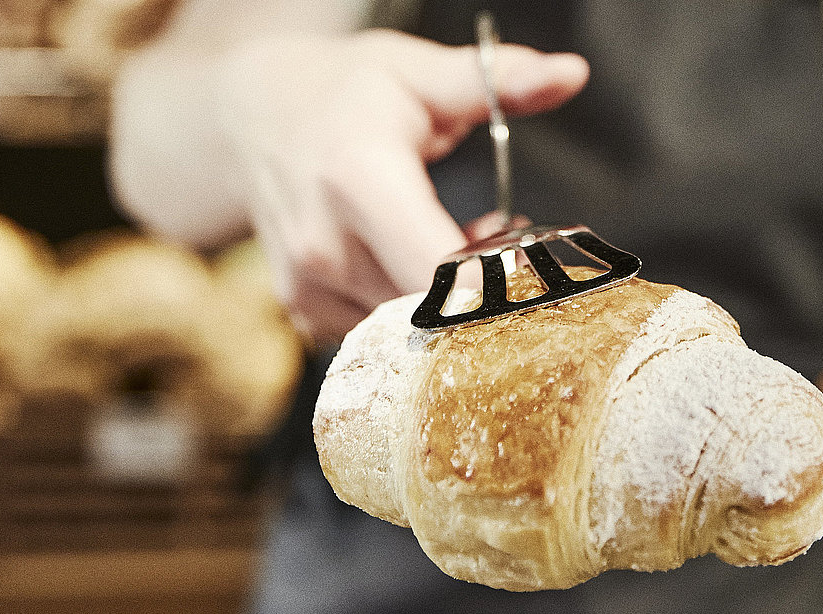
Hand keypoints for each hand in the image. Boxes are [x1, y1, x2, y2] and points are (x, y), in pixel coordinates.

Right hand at [213, 29, 587, 342]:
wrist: (251, 117)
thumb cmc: (342, 91)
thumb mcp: (418, 72)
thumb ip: (496, 80)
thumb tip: (571, 74)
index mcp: (357, 180)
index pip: (441, 272)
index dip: (498, 284)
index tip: (535, 264)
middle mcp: (325, 244)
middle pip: (434, 309)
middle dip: (485, 291)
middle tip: (512, 243)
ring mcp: (309, 285)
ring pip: (412, 327)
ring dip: (452, 299)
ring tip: (469, 240)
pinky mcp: (305, 311)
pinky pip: (381, 333)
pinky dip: (414, 308)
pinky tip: (422, 263)